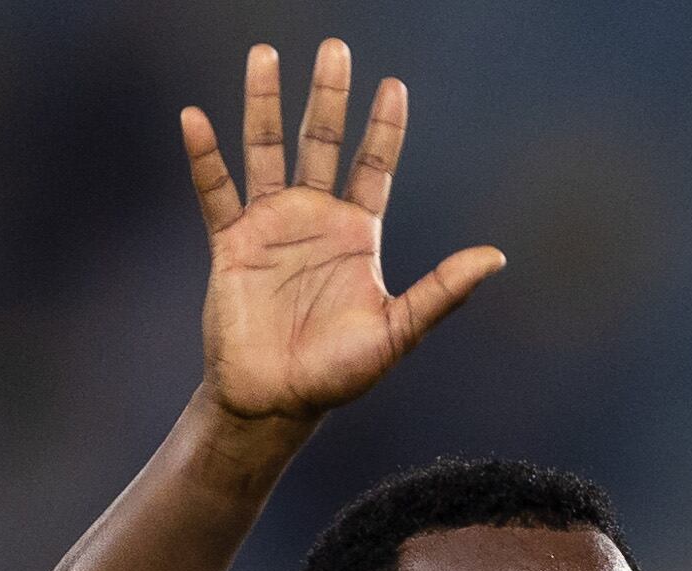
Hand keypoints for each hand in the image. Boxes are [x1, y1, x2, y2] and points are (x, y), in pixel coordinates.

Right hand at [180, 41, 503, 421]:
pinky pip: (215, 191)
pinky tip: (195, 117)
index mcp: (357, 234)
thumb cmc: (338, 373)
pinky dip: (204, 156)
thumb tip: (496, 258)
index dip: (383, 127)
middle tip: (336, 48)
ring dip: (264, 104)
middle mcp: (314, 219)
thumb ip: (442, 290)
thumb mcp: (399, 331)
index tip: (393, 86)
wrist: (276, 402)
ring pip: (266, 150)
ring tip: (266, 54)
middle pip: (321, 142)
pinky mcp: (230, 243)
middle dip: (328, 96)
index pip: (373, 166)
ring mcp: (270, 226)